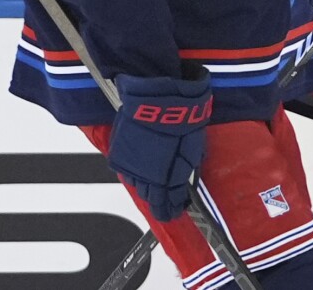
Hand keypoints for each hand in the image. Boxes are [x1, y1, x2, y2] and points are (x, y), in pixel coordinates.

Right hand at [108, 72, 211, 221]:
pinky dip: (135, 174)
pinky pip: (127, 171)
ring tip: (155, 188)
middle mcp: (146, 176)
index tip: (174, 211)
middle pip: (152, 198)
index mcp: (167, 178)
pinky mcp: (120, 154)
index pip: (168, 203)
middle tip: (166, 203)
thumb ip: (185, 170)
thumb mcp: (193, 150)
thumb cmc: (181, 122)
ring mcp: (131, 166)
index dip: (171, 209)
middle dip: (160, 201)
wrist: (158, 101)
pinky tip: (142, 171)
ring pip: (138, 186)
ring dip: (147, 188)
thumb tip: (183, 181)